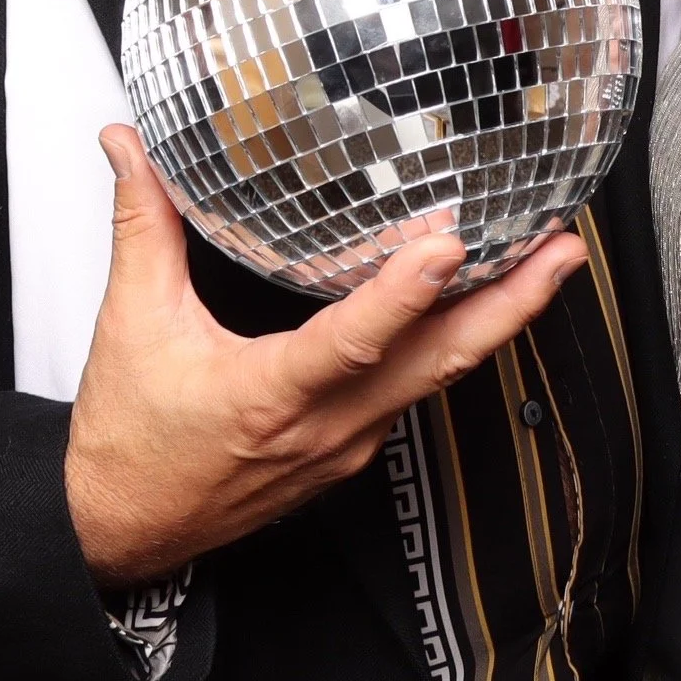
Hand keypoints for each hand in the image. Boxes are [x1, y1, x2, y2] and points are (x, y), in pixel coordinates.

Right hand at [64, 125, 589, 587]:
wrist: (118, 532)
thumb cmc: (128, 442)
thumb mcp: (131, 324)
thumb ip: (142, 226)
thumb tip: (130, 148)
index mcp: (270, 395)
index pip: (351, 342)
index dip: (401, 294)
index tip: (447, 247)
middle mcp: (326, 426)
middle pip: (437, 362)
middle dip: (511, 303)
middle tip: (563, 250)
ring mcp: (348, 442)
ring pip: (438, 375)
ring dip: (499, 318)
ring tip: (550, 260)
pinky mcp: (354, 447)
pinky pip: (417, 387)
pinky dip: (455, 341)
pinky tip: (484, 300)